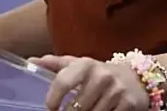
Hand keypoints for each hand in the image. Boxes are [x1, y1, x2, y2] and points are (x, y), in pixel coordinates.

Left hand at [30, 55, 149, 110]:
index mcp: (86, 64)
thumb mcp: (79, 65)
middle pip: (75, 108)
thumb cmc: (99, 73)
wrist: (136, 78)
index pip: (63, 82)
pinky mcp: (128, 105)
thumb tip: (30, 60)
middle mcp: (101, 76)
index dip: (53, 99)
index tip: (51, 108)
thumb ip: (55, 64)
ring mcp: (116, 91)